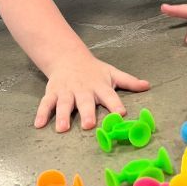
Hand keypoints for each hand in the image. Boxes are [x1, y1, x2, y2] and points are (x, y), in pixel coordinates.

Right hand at [35, 54, 149, 131]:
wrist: (68, 57)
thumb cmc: (93, 70)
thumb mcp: (112, 73)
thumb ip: (129, 81)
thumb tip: (148, 85)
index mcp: (99, 86)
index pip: (110, 96)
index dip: (116, 105)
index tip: (121, 114)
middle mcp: (83, 89)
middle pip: (85, 101)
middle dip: (87, 113)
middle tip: (89, 126)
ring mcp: (66, 91)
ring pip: (64, 104)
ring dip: (62, 116)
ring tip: (62, 129)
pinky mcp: (52, 92)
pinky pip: (45, 103)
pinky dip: (41, 113)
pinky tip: (38, 125)